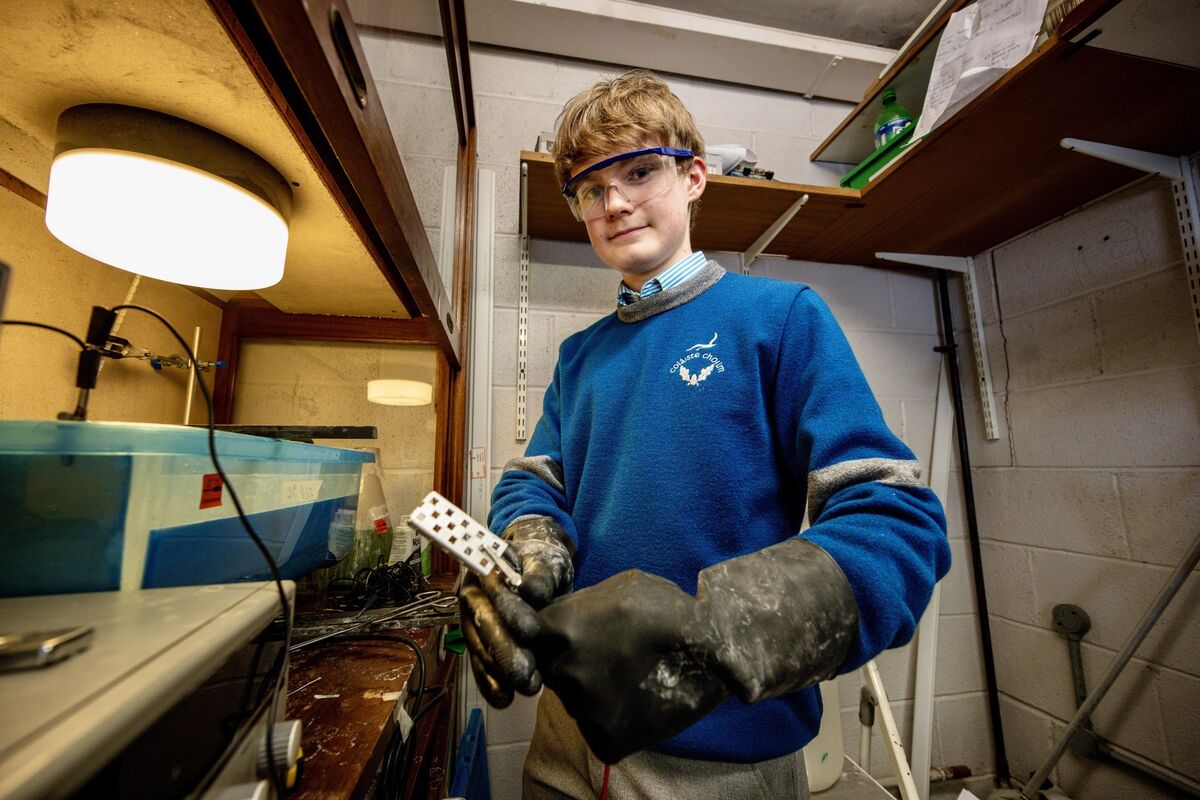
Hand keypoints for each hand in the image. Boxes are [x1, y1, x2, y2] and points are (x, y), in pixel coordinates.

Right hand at [459, 516, 574, 706]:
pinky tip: (504, 699)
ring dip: (501, 673)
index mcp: (484, 570)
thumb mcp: (547, 561)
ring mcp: (473, 624)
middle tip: (527, 672)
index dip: (511, 610)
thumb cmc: (542, 564)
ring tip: (527, 688)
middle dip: (506, 651)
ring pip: (482, 649)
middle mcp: (473, 598)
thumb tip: (532, 592)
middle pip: (484, 625)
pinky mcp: (480, 646)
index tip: (532, 630)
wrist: (540, 575)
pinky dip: (491, 684)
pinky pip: (481, 666)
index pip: (493, 591)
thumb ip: (541, 575)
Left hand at [533, 538, 859, 762]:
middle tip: (607, 653)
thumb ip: (578, 603)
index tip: (537, 632)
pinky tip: (636, 699)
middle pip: (549, 671)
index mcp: (561, 628)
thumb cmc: (666, 609)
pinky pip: (594, 729)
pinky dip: (609, 718)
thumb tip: (540, 606)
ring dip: (591, 690)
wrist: (713, 648)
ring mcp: (583, 708)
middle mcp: (564, 671)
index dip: (528, 633)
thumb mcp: (618, 588)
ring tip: (628, 674)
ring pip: (573, 701)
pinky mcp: (605, 739)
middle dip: (569, 663)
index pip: (522, 634)